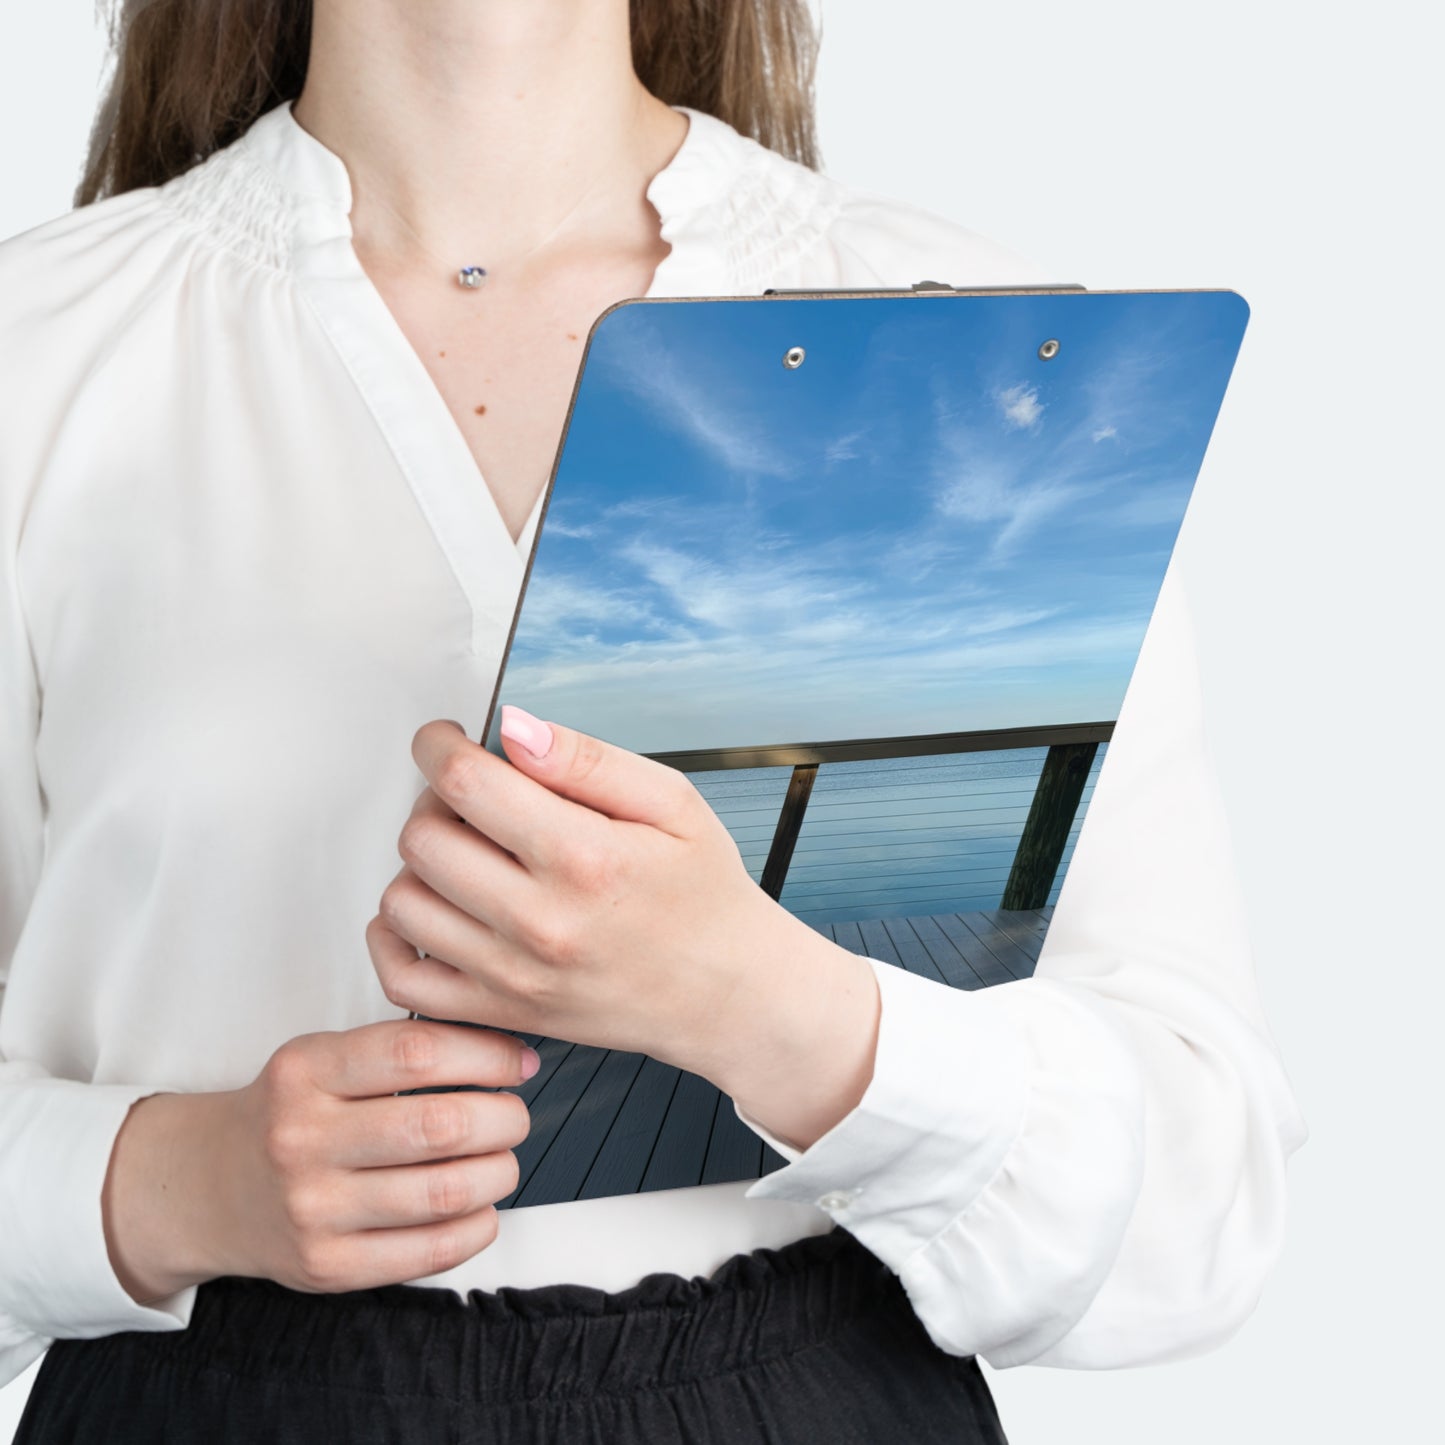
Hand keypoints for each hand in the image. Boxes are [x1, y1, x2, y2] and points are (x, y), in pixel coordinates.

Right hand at [101, 1018, 534, 1302]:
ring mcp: (310, 1208)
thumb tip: (509, 1054)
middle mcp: (301, 1139)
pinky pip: (426, 1252)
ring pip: (442, 1192)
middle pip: (438, 1126)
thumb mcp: (323, 1058)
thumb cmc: (288, 1113)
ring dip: (497, 1174)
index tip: (518, 1062)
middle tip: (514, 1117)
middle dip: (502, 1119)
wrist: (205, 1186)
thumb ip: (401, 1050)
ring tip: (502, 1161)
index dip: (486, 1055)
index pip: (416, 1053)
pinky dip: (475, 1227)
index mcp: (305, 1071)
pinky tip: (480, 1208)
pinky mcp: (324, 1266)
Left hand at [366, 708, 841, 1082]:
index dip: (438, 746)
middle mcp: (540, 921)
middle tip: (471, 798)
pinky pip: (404, 977)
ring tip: (465, 853)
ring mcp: (513, 975)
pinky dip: (398, 937)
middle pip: (423, 837)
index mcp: (583, 857)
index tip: (444, 740)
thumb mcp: (672, 803)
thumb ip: (587, 760)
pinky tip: (434, 906)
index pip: (465, 782)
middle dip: (434, 800)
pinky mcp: (500, 1012)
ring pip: (403, 901)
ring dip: (420, 864)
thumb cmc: (704, 894)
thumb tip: (514, 729)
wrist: (727, 991)